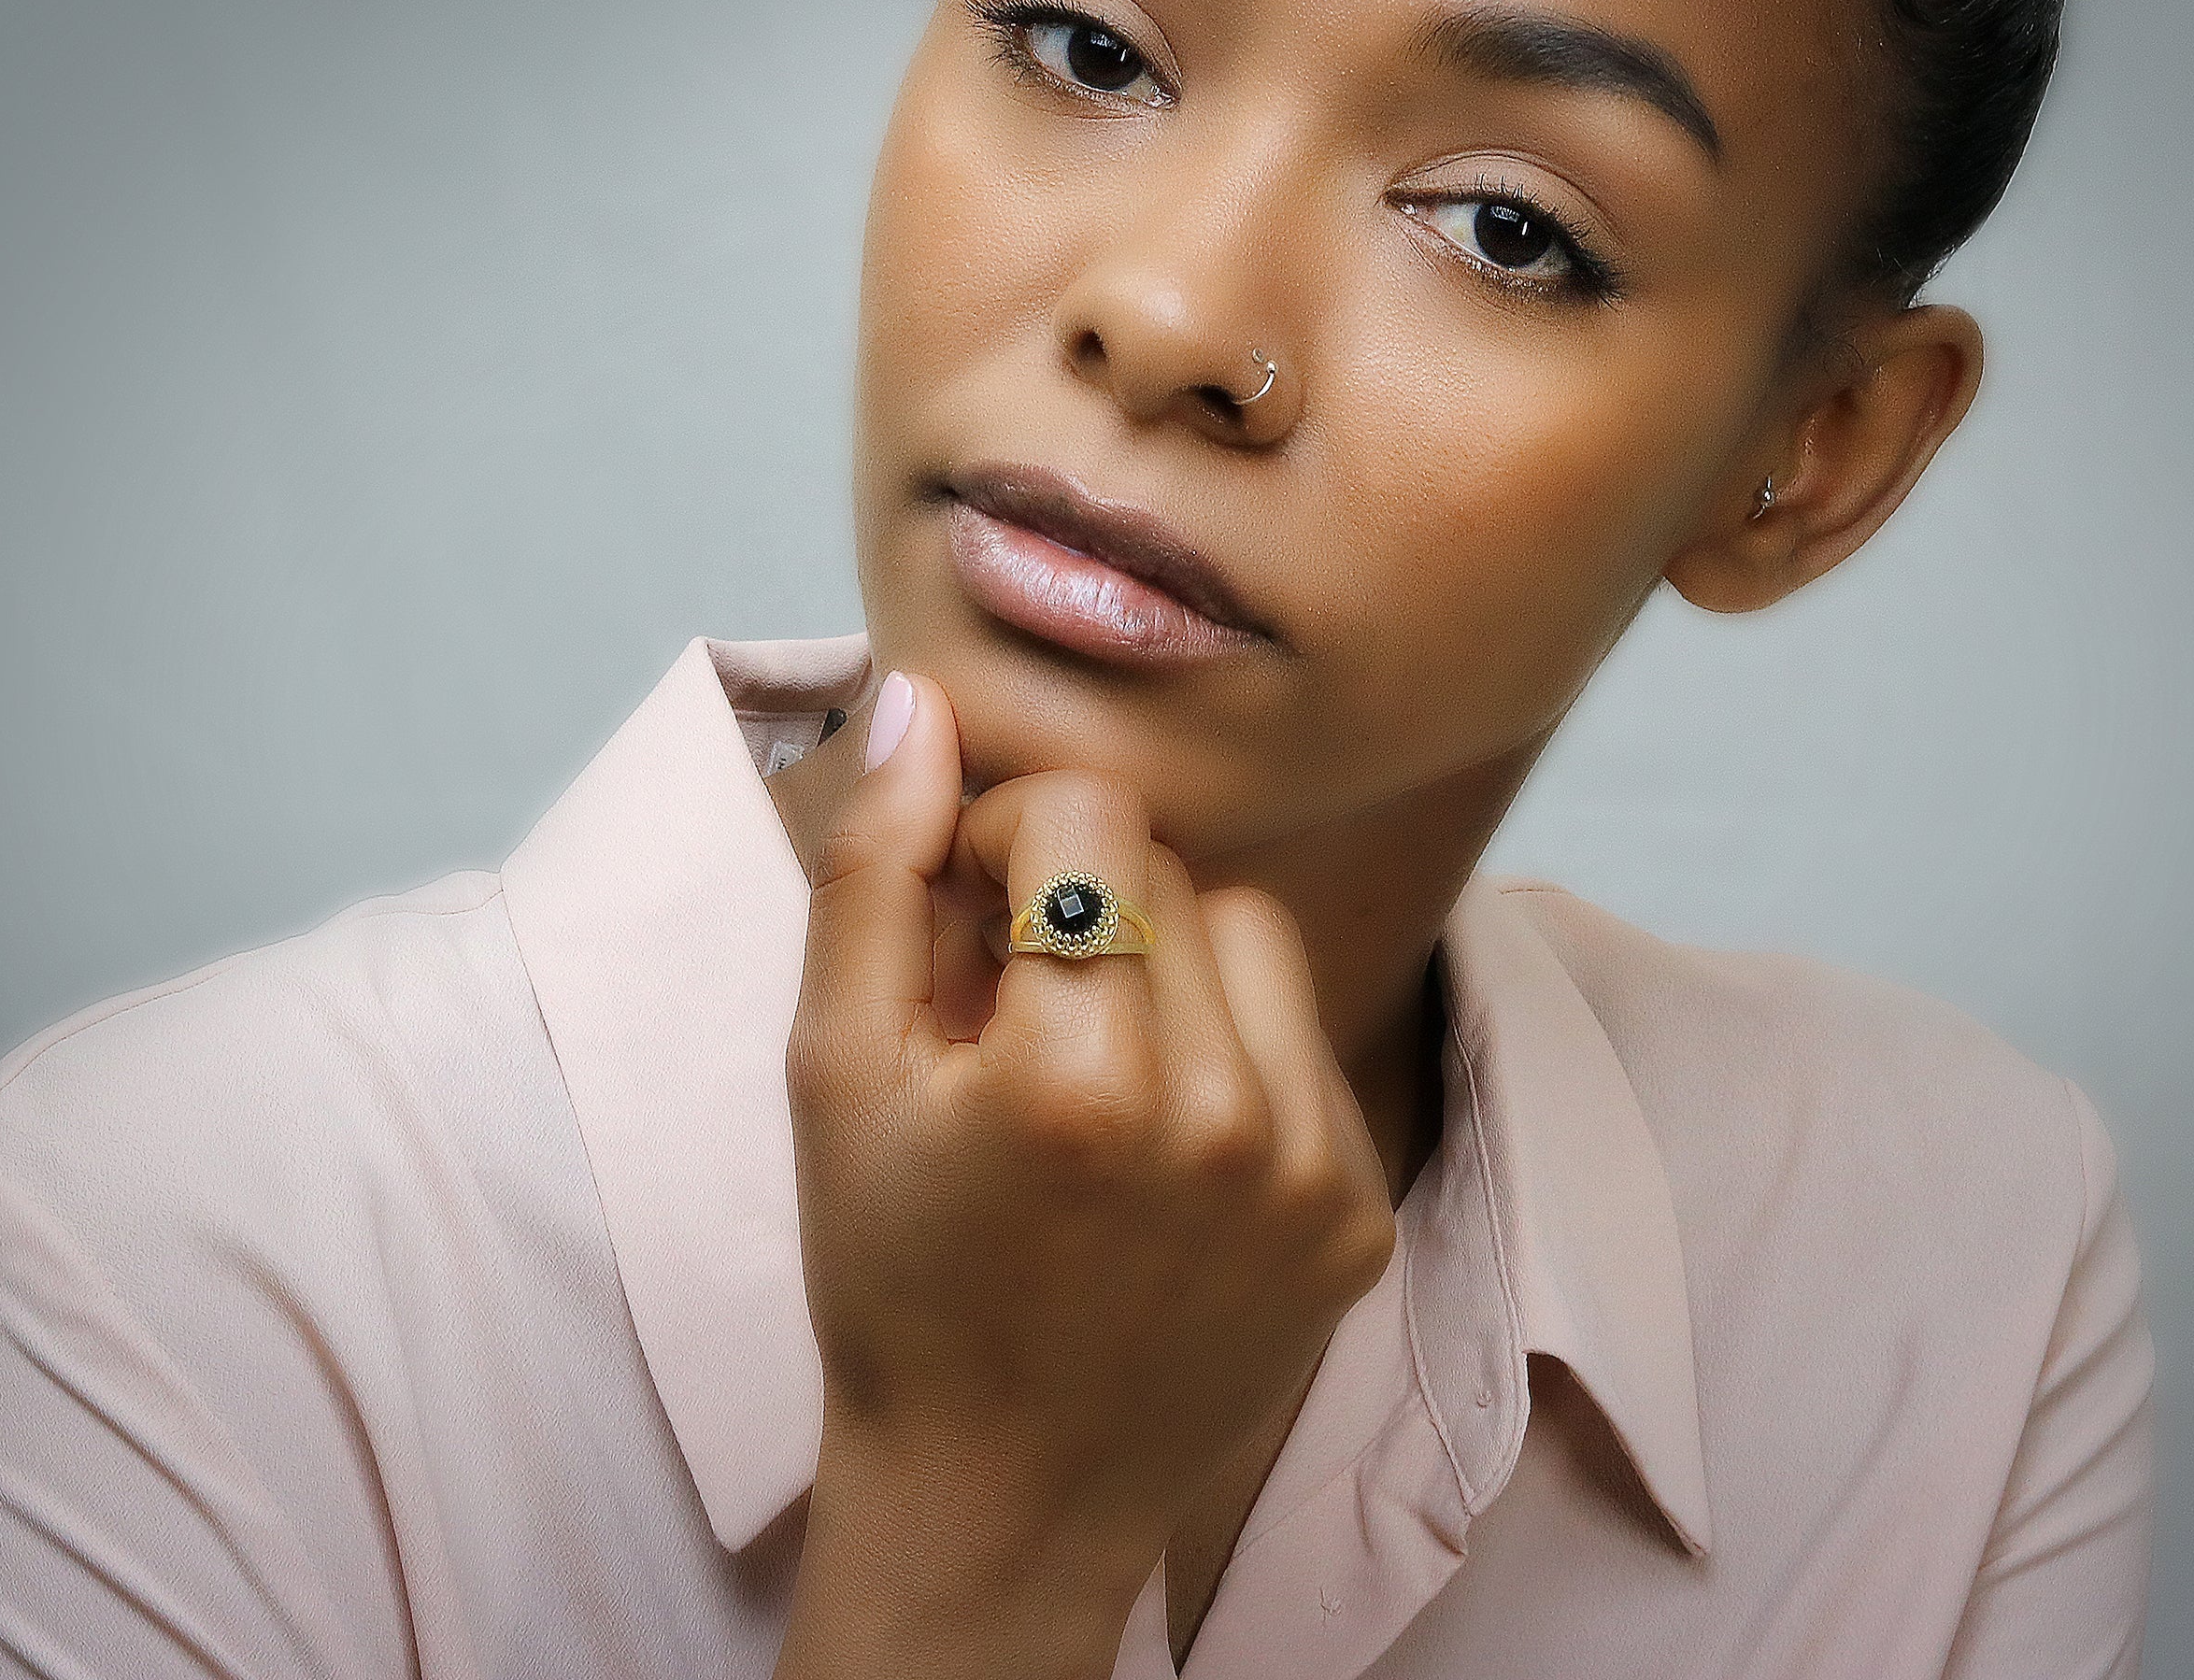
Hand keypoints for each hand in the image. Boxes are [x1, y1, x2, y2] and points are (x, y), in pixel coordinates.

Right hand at [774, 671, 1397, 1679]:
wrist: (1003, 1488)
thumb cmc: (895, 1278)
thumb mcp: (833, 1073)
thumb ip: (874, 874)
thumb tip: (920, 705)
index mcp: (1080, 1076)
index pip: (1090, 814)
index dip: (1006, 842)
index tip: (966, 928)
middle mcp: (1225, 1116)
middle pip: (1174, 869)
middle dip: (1083, 907)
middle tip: (1013, 1012)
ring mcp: (1313, 1171)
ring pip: (1259, 937)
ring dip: (1172, 964)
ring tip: (1095, 1064)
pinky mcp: (1360, 1212)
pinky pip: (1306, 1043)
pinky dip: (1235, 1056)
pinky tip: (1162, 1140)